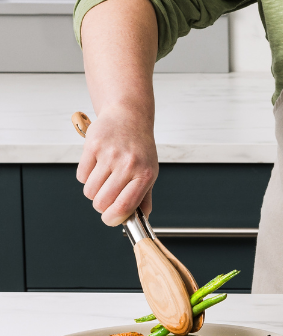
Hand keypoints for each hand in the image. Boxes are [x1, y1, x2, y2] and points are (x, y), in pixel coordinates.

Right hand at [76, 102, 157, 225]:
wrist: (129, 116)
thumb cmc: (139, 147)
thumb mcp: (149, 171)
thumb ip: (144, 197)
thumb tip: (141, 219)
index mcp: (146, 174)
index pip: (124, 207)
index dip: (113, 219)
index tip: (110, 218)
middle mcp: (129, 164)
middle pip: (101, 203)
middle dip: (101, 204)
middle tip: (108, 193)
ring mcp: (110, 154)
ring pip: (89, 191)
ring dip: (93, 189)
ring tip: (105, 175)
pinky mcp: (93, 146)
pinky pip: (81, 176)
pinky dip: (86, 175)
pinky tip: (98, 164)